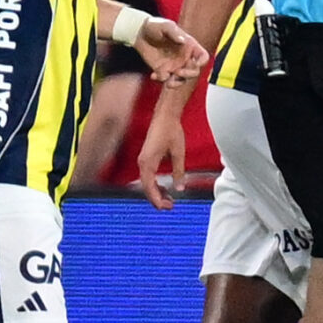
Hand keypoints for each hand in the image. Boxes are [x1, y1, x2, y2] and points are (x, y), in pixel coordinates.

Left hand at [134, 17, 208, 84]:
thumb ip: (173, 32)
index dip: (202, 62)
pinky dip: (161, 80)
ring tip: (166, 81)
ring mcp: (174, 66)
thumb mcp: (164, 25)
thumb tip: (183, 41)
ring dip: (176, 83)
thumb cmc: (155, 26)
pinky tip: (153, 75)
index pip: (203, 56)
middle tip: (177, 72)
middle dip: (188, 74)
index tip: (195, 63)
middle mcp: (184, 58)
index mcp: (189, 46)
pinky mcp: (163, 71)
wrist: (140, 34)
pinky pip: (166, 80)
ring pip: (181, 80)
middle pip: (194, 72)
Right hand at [135, 97, 190, 211]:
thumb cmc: (170, 131)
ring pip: (147, 183)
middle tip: (170, 206)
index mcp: (147, 163)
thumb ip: (179, 172)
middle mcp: (142, 163)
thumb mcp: (178, 153)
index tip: (166, 207)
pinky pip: (148, 176)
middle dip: (157, 199)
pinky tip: (165, 188)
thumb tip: (180, 188)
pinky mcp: (146, 158)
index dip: (156, 199)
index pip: (149, 187)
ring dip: (157, 192)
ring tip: (170, 200)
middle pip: (146, 187)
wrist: (165, 116)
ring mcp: (143, 161)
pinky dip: (156, 184)